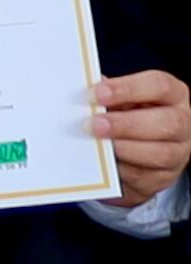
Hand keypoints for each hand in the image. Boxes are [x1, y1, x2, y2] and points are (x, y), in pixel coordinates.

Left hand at [93, 70, 188, 203]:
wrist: (132, 151)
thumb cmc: (125, 116)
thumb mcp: (120, 100)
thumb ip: (106, 96)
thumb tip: (83, 96)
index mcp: (173, 95)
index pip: (160, 86)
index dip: (127, 88)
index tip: (96, 94)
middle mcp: (183, 123)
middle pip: (167, 122)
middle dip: (126, 124)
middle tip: (94, 124)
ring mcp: (178, 153)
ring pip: (160, 154)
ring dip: (124, 149)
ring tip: (96, 145)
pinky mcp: (163, 178)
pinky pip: (144, 177)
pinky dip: (121, 170)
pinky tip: (103, 164)